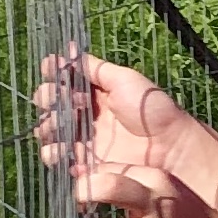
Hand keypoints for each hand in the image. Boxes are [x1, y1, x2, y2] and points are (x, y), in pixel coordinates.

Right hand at [36, 48, 186, 183]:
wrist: (170, 146)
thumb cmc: (151, 109)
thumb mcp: (125, 79)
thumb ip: (96, 68)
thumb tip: (69, 53)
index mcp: (96, 94)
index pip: (65, 83)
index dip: (54, 76)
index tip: (50, 69)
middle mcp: (87, 116)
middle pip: (53, 107)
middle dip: (47, 99)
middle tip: (54, 99)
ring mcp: (85, 140)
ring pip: (51, 133)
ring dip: (47, 127)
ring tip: (59, 126)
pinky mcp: (87, 164)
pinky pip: (60, 160)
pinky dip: (55, 154)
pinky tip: (63, 149)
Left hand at [73, 160, 217, 217]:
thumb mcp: (168, 191)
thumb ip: (132, 184)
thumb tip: (86, 177)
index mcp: (159, 181)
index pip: (110, 168)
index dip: (90, 179)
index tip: (85, 192)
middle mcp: (156, 206)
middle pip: (106, 187)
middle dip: (83, 195)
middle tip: (81, 208)